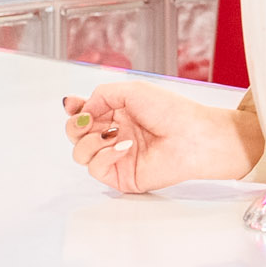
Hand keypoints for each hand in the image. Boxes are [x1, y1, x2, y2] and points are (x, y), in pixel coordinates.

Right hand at [61, 81, 263, 192]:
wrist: (192, 135)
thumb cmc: (171, 111)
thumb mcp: (132, 91)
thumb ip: (101, 95)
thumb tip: (81, 110)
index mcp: (117, 113)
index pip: (84, 112)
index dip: (74, 108)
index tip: (72, 103)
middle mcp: (114, 134)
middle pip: (76, 133)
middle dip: (76, 125)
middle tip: (89, 120)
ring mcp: (116, 156)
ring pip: (80, 152)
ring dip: (90, 140)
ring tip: (113, 133)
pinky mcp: (120, 176)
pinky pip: (95, 168)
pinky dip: (105, 154)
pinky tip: (123, 145)